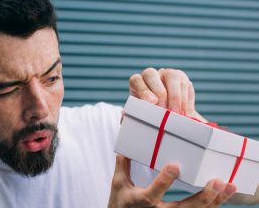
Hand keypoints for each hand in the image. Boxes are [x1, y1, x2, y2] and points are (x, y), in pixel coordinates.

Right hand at [108, 155, 236, 207]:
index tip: (174, 166)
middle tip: (217, 182)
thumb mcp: (118, 183)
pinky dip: (212, 205)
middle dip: (202, 197)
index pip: (152, 194)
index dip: (164, 182)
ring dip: (214, 201)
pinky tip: (223, 195)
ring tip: (228, 186)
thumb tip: (126, 145)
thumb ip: (123, 164)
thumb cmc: (121, 201)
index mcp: (139, 202)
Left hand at [128, 68, 203, 120]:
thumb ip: (131, 116)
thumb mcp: (138, 116)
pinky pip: (186, 85)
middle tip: (165, 110)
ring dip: (176, 97)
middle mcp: (151, 75)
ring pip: (172, 77)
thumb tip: (125, 116)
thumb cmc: (148, 116)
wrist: (167, 117)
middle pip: (152, 74)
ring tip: (177, 115)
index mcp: (137, 83)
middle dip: (160, 92)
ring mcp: (168, 75)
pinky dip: (186, 101)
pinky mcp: (182, 80)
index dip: (143, 90)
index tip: (151, 103)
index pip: (136, 80)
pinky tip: (185, 114)